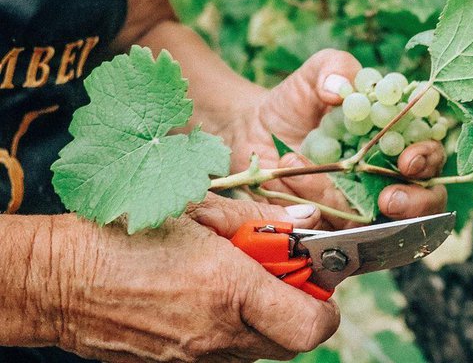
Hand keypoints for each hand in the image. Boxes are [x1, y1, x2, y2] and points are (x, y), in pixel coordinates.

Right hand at [50, 195, 337, 361]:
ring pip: (261, 349)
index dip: (325, 303)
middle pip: (294, 341)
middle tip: (279, 273)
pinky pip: (227, 354)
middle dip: (300, 307)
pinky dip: (233, 329)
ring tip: (236, 282)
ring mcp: (197, 359)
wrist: (60, 280)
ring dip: (266, 318)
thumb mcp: (197, 211)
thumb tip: (305, 225)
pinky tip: (207, 298)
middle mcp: (219, 335)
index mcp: (229, 290)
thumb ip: (258, 220)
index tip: (317, 274)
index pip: (312, 324)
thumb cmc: (125, 236)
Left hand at [224, 49, 446, 228]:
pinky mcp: (329, 227)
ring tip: (314, 179)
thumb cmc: (294, 103)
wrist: (252, 131)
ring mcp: (360, 208)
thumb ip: (332, 69)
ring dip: (350, 210)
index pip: (431, 157)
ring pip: (380, 227)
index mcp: (397, 142)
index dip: (429, 160)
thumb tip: (339, 90)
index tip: (409, 160)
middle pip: (425, 204)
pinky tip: (291, 177)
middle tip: (389, 200)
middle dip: (415, 205)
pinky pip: (333, 233)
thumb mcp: (312, 77)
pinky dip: (313, 211)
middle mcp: (386, 179)